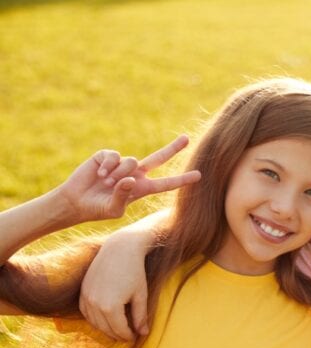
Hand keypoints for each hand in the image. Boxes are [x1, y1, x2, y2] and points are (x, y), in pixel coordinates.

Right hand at [54, 135, 199, 223]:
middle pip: (158, 158)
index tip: (199, 176)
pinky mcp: (106, 156)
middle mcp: (135, 174)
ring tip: (106, 183)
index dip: (181, 180)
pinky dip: (106, 166)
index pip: (166, 183)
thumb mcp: (113, 209)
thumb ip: (123, 196)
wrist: (75, 201)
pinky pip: (113, 156)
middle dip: (173, 148)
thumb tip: (130, 179)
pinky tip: (98, 173)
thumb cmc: (97, 209)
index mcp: (142, 188)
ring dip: (117, 174)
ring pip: (131, 161)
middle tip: (187, 138)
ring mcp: (121, 164)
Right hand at [79, 216, 164, 340]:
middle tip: (128, 335)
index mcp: (110, 307)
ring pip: (94, 322)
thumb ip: (140, 316)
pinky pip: (85, 312)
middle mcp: (95, 304)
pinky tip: (104, 319)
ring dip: (105, 328)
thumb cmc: (134, 271)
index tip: (135, 337)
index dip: (129, 336)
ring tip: (117, 329)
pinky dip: (94, 319)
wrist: (119, 249)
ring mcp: (86, 297)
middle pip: (106, 329)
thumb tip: (143, 333)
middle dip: (117, 335)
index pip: (119, 330)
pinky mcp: (82, 290)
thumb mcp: (140, 295)